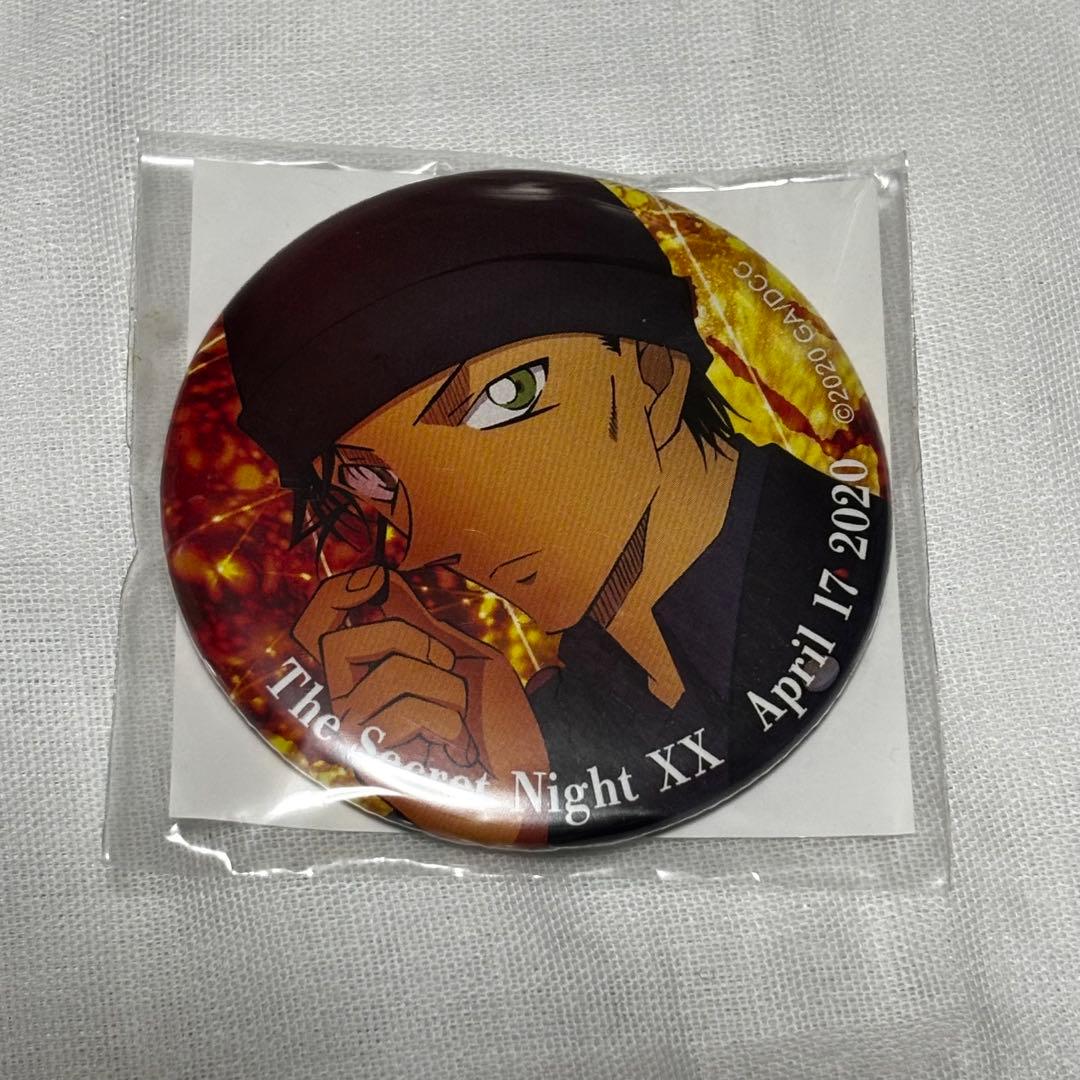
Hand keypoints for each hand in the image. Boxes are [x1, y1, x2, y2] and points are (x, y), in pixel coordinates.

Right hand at [292, 566, 548, 844]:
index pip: (320, 626)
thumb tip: (379, 578)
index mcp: (370, 674)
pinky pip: (403, 710)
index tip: (370, 580)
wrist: (524, 778)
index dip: (333, 596)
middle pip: (342, 643)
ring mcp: (358, 737)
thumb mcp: (460, 656)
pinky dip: (446, 721)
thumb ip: (416, 623)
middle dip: (416, 646)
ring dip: (446, 691)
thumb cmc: (496, 722)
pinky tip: (453, 748)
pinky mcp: (372, 769)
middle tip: (447, 677)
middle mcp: (352, 703)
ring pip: (389, 674)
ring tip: (457, 723)